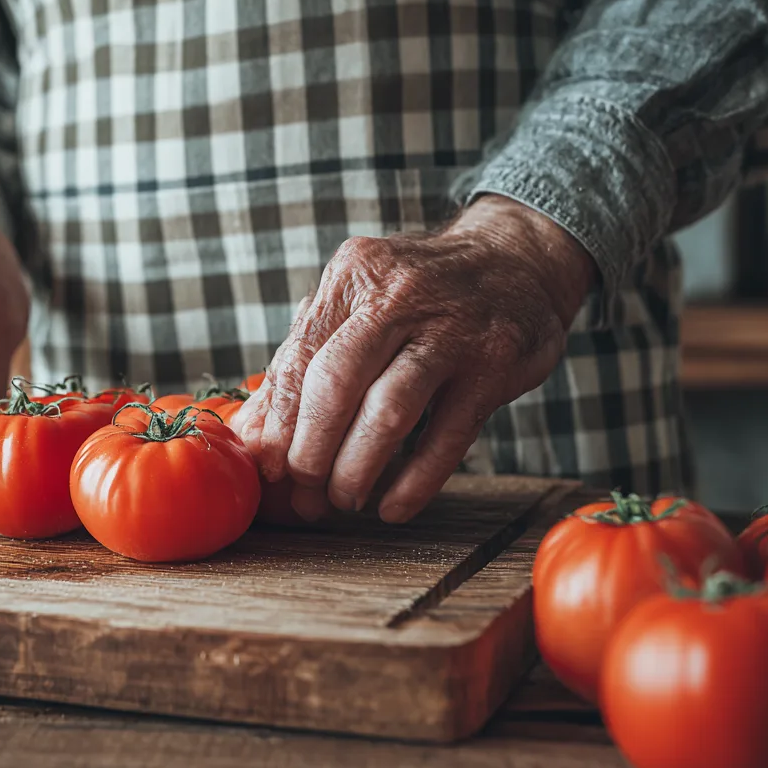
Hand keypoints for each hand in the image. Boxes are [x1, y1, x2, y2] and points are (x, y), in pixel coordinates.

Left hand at [232, 195, 596, 522]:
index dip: (278, 423)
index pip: (299, 358)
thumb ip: (305, 359)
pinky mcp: (495, 364)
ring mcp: (452, 329)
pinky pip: (447, 437)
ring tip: (344, 499)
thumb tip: (249, 433)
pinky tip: (392, 508)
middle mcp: (399, 295)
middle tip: (303, 493)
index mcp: (353, 276)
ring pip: (387, 413)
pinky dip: (414, 482)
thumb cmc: (420, 293)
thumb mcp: (360, 302)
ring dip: (356, 469)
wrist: (518, 259)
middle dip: (310, 451)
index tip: (267, 469)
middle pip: (335, 385)